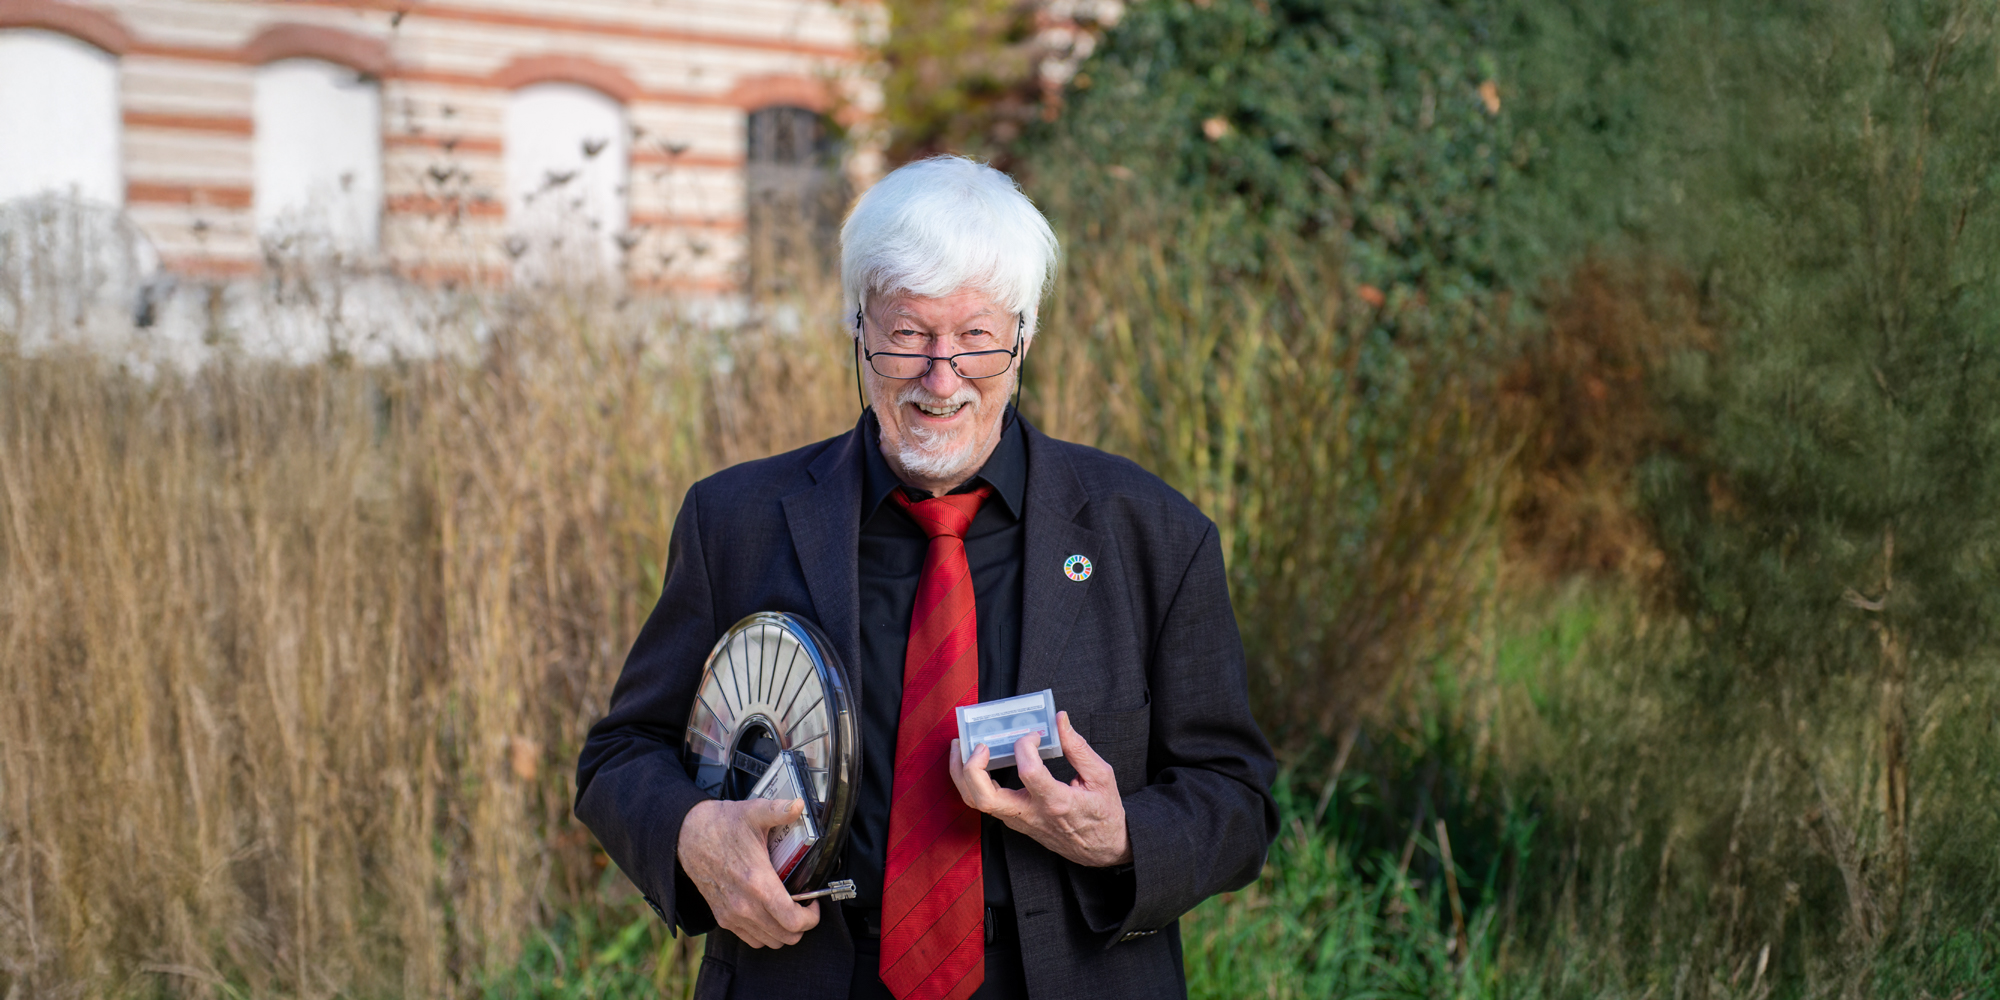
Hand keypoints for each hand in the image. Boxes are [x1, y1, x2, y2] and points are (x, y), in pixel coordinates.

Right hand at [676, 797, 820, 947]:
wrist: (687, 836)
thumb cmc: (721, 825)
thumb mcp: (753, 812)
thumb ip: (778, 810)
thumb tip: (798, 805)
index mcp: (757, 882)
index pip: (793, 921)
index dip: (812, 917)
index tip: (813, 902)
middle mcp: (745, 905)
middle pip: (786, 936)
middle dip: (802, 924)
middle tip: (804, 905)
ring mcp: (732, 914)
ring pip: (770, 942)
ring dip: (784, 930)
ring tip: (788, 908)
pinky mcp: (723, 917)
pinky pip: (751, 939)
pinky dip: (765, 932)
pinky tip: (769, 912)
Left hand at [948, 710, 1132, 867]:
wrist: (1103, 850)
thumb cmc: (1104, 814)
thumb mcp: (1101, 777)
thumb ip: (1077, 748)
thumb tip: (1060, 720)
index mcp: (1056, 802)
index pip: (1028, 771)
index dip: (1026, 746)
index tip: (1034, 734)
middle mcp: (1031, 814)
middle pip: (984, 797)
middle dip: (972, 767)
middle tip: (977, 743)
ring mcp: (1019, 820)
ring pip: (976, 802)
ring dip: (962, 773)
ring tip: (960, 746)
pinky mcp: (1014, 821)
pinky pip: (985, 802)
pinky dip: (972, 780)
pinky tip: (975, 760)